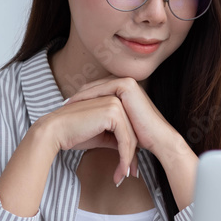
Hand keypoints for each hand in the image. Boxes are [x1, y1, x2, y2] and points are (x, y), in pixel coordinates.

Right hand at [43, 92, 139, 185]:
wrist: (54, 131)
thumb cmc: (74, 134)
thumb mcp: (101, 136)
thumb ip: (116, 139)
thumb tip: (132, 150)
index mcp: (114, 102)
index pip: (129, 129)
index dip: (131, 151)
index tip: (129, 169)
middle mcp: (117, 100)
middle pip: (133, 134)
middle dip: (132, 158)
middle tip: (131, 175)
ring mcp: (116, 105)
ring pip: (132, 138)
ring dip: (129, 161)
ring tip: (122, 177)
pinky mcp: (113, 114)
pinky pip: (125, 140)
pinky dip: (125, 158)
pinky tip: (121, 172)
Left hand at [63, 76, 181, 160]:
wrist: (158, 139)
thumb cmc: (142, 137)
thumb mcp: (121, 124)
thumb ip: (109, 118)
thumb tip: (92, 121)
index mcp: (126, 89)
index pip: (98, 91)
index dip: (82, 99)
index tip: (68, 109)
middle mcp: (127, 82)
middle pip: (95, 87)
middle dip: (78, 97)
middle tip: (62, 106)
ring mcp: (127, 82)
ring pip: (95, 87)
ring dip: (79, 96)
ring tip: (65, 106)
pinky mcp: (126, 85)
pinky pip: (99, 89)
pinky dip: (86, 96)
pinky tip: (75, 104)